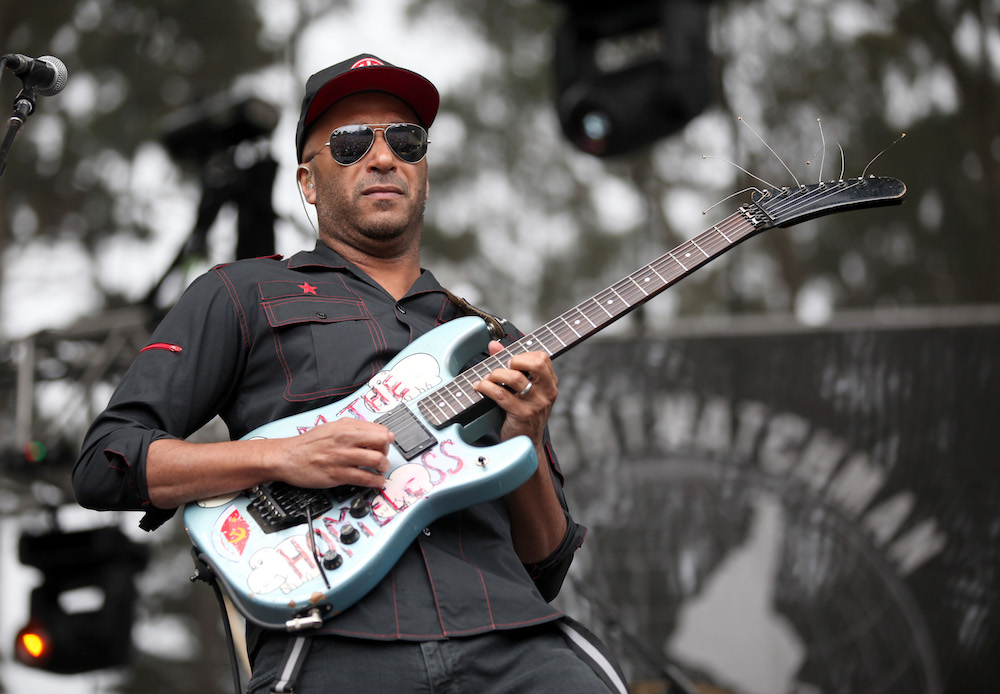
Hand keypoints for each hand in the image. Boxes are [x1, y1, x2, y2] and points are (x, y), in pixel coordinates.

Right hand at [275, 418, 392, 488]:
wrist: (287, 457)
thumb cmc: (308, 444)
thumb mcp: (332, 427)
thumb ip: (353, 429)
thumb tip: (375, 433)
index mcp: (345, 427)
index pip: (379, 430)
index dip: (385, 439)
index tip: (385, 445)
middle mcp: (345, 440)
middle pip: (381, 443)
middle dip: (387, 452)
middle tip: (383, 457)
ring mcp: (342, 457)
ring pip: (376, 461)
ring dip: (383, 467)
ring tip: (381, 470)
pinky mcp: (337, 474)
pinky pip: (364, 478)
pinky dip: (375, 481)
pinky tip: (376, 482)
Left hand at [473, 341, 557, 445]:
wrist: (527, 443)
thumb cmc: (523, 414)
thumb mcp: (522, 390)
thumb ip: (510, 365)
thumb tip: (494, 345)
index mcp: (550, 384)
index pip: (543, 358)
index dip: (524, 355)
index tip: (511, 361)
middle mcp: (547, 392)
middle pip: (537, 363)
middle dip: (515, 360)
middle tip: (504, 367)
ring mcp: (536, 404)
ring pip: (516, 378)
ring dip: (496, 374)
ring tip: (488, 378)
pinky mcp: (522, 414)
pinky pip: (501, 395)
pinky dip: (486, 387)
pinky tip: (480, 387)